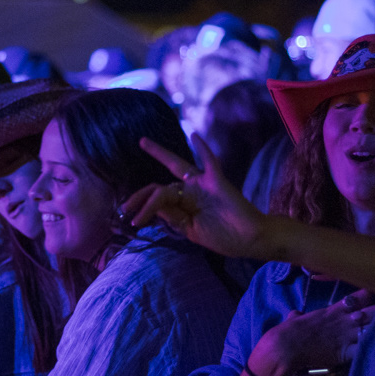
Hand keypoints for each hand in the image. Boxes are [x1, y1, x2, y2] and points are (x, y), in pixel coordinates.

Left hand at [124, 133, 271, 258]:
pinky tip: (194, 136)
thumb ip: (174, 218)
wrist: (250, 239)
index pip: (158, 200)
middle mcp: (191, 191)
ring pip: (177, 166)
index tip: (131, 222)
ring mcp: (204, 184)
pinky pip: (210, 161)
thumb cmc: (225, 237)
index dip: (143, 208)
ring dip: (160, 155)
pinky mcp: (218, 181)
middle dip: (140, 194)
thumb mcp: (192, 231)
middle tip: (123, 205)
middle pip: (160, 185)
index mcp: (184, 205)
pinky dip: (203, 148)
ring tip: (143, 143)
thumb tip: (154, 207)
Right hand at [249, 290, 374, 375]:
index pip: (357, 299)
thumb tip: (296, 314)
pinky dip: (373, 348)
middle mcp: (343, 321)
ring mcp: (346, 336)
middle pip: (371, 312)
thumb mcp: (294, 320)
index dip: (370, 297)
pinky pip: (365, 349)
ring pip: (372, 328)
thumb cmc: (288, 332)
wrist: (285, 347)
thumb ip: (298, 316)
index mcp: (332, 311)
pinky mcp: (345, 352)